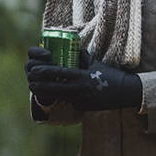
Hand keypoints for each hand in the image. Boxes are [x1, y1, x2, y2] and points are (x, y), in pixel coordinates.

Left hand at [27, 60, 141, 110]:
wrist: (125, 92)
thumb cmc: (110, 75)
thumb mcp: (96, 64)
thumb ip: (81, 57)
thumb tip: (70, 48)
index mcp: (82, 76)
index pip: (60, 73)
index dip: (45, 71)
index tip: (34, 69)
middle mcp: (79, 89)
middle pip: (53, 88)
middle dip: (39, 85)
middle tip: (30, 81)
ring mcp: (80, 100)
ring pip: (57, 96)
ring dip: (45, 93)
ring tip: (34, 88)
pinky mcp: (81, 107)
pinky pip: (68, 102)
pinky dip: (61, 98)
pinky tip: (52, 96)